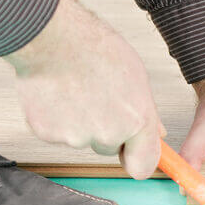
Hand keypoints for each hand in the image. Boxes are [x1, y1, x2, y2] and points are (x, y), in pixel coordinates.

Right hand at [4, 0, 162, 179]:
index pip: (144, 166)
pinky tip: (58, 94)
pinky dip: (57, 119)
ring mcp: (76, 137)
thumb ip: (146, 112)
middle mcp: (108, 133)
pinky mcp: (48, 134)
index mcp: (137, 120)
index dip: (137, 160)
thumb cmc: (94, 48)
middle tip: (98, 98)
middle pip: (110, 148)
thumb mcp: (136, 77)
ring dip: (80, 123)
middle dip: (106, 130)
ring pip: (83, 140)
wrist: (52, 37)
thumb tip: (156, 133)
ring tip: (77, 90)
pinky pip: (57, 134)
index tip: (133, 154)